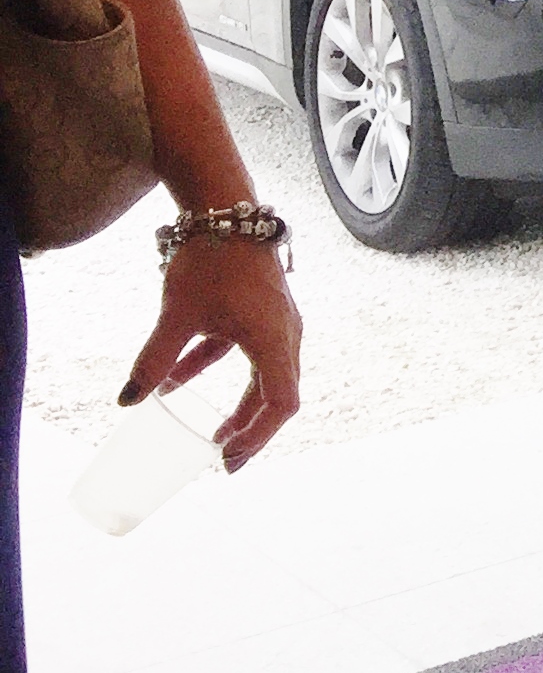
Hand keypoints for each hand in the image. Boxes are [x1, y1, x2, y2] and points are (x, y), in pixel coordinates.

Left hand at [120, 239, 300, 472]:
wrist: (226, 210)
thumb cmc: (212, 259)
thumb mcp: (178, 314)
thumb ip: (155, 360)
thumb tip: (127, 401)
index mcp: (275, 339)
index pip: (280, 403)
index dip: (257, 437)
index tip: (228, 459)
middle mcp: (284, 335)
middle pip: (276, 395)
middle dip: (251, 431)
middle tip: (224, 462)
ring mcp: (274, 322)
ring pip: (263, 376)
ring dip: (239, 406)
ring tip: (213, 435)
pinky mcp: (259, 312)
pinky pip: (243, 353)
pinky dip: (214, 371)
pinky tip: (175, 384)